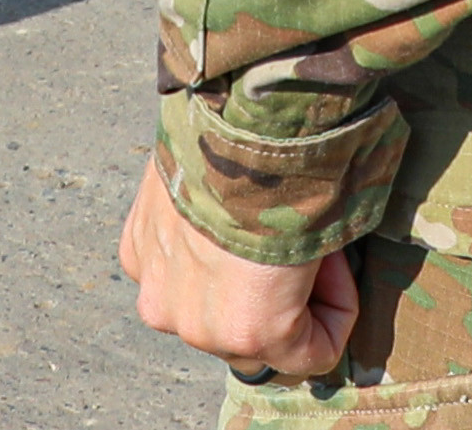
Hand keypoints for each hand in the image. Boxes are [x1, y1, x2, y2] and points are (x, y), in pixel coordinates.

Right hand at [120, 153, 352, 379]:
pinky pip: (170, 273)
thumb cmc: (301, 178)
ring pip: (204, 310)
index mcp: (252, 333)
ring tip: (251, 225)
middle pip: (251, 338)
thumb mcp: (337, 242)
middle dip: (279, 302)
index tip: (338, 264)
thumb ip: (321, 285)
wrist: (241, 115)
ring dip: (231, 282)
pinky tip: (211, 210)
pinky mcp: (134, 250)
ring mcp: (158, 290)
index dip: (334, 308)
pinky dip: (192, 252)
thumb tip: (318, 276)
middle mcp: (198, 326)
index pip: (310, 355)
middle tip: (298, 244)